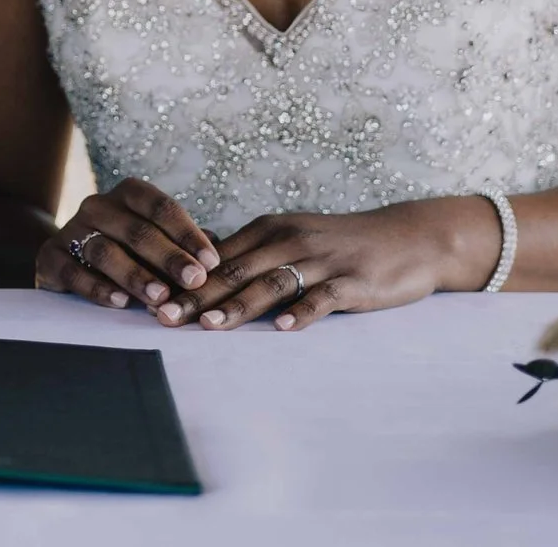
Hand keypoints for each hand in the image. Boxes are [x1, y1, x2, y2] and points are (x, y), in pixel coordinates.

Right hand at [34, 179, 222, 321]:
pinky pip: (72, 271)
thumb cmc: (126, 249)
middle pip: (137, 230)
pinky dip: (96, 287)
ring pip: (105, 250)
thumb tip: (220, 256)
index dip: (188, 234)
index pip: (161, 207)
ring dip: (135, 275)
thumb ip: (183, 246)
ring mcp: (71, 230)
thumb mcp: (154, 241)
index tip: (212, 261)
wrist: (68, 255)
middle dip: (170, 257)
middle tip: (195, 281)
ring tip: (160, 297)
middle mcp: (97, 206)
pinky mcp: (50, 257)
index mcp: (127, 195)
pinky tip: (119, 302)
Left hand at [168, 196, 501, 330]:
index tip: (149, 298)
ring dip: (238, 305)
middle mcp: (290, 240)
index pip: (216, 256)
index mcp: (270, 230)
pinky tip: (284, 328)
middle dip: (196, 295)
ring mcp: (322, 260)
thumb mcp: (292, 239)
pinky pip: (323, 297)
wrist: (409, 237)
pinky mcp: (352, 281)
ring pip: (272, 282)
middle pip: (234, 270)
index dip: (182, 279)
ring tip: (209, 326)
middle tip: (163, 317)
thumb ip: (251, 256)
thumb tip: (200, 272)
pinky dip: (303, 312)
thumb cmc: (342, 244)